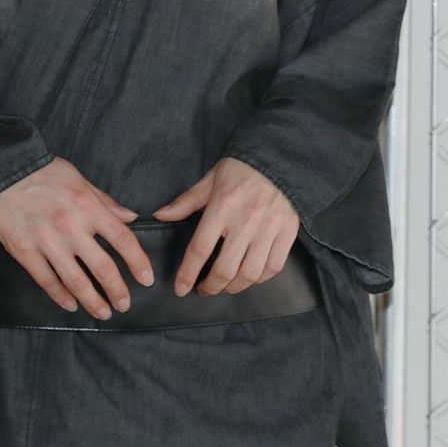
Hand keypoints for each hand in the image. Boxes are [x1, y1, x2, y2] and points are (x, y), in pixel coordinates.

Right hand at [0, 156, 154, 319]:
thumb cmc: (40, 171)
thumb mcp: (78, 178)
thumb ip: (104, 200)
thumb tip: (129, 216)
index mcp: (87, 206)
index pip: (122, 239)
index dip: (138, 262)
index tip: (145, 278)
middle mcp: (70, 226)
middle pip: (103, 267)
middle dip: (117, 291)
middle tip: (124, 304)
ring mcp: (47, 241)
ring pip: (76, 282)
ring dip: (93, 301)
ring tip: (103, 312)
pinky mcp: (24, 251)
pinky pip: (47, 281)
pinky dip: (61, 297)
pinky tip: (71, 304)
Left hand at [151, 156, 299, 295]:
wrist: (278, 157)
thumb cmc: (241, 168)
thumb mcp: (210, 180)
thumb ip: (185, 202)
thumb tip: (160, 215)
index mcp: (222, 206)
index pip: (200, 248)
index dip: (187, 272)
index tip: (181, 287)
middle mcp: (246, 220)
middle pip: (225, 269)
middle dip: (211, 287)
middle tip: (203, 289)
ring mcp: (269, 228)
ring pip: (250, 274)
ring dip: (234, 287)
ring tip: (225, 286)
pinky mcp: (287, 232)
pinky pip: (274, 267)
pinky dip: (260, 279)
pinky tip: (249, 277)